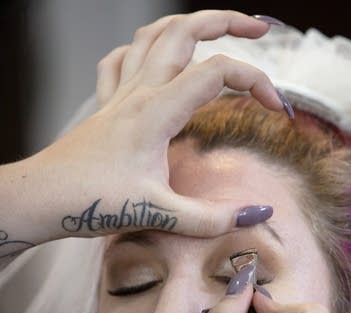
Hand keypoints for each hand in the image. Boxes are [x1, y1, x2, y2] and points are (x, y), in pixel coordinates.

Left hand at [30, 10, 284, 241]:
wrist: (38, 199)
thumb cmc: (90, 202)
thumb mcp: (158, 215)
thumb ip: (212, 218)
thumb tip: (258, 213)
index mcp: (157, 111)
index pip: (218, 73)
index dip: (257, 82)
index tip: (277, 109)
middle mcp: (139, 92)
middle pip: (185, 31)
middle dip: (227, 21)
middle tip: (260, 29)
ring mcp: (120, 94)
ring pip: (154, 35)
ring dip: (189, 25)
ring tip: (216, 28)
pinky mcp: (106, 105)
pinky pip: (123, 59)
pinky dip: (145, 48)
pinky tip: (156, 58)